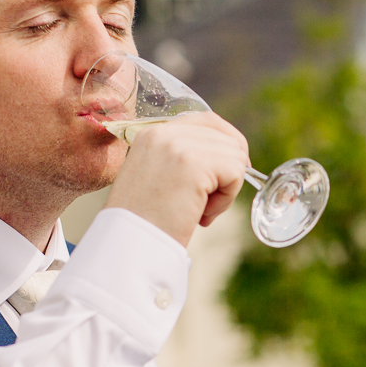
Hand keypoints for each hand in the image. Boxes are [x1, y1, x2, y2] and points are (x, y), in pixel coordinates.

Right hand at [104, 113, 248, 245]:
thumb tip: (230, 154)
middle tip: (205, 204)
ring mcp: (178, 145)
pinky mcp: (194, 163)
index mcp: (153, 132)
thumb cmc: (145, 223)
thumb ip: (183, 159)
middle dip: (228, 174)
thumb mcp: (158, 177)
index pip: (208, 121)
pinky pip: (236, 173)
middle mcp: (164, 132)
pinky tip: (201, 215)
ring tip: (199, 211)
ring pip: (236, 156)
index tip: (227, 175)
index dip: (227, 146)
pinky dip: (226, 199)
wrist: (129, 245)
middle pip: (228, 138)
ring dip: (225, 191)